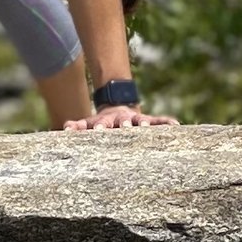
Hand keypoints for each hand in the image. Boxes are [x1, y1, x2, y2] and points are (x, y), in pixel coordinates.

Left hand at [59, 103, 177, 131]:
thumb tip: (65, 128)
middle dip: (123, 125)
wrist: (118, 110)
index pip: (103, 124)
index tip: (97, 131)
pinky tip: (176, 124)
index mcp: (107, 122)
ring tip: (148, 128)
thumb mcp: (89, 123)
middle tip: (123, 128)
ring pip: (142, 122)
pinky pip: (159, 121)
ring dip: (145, 125)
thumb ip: (77, 126)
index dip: (100, 127)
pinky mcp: (148, 120)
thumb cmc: (102, 123)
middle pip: (123, 122)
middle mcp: (122, 120)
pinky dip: (166, 122)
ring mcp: (136, 120)